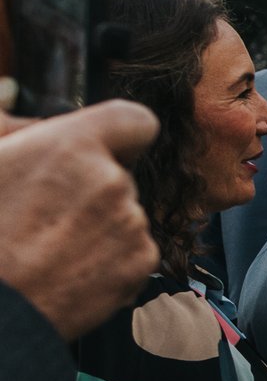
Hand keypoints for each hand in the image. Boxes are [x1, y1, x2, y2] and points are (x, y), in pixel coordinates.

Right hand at [0, 102, 161, 339]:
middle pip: (120, 174)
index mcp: (71, 146)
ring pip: (125, 214)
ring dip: (97, 225)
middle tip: (43, 213)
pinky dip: (108, 259)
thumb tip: (25, 110)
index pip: (134, 120)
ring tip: (47, 247)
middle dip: (91, 188)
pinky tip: (67, 270)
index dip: (120, 134)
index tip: (102, 149)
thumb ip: (9, 128)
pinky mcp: (141, 263)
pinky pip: (132, 250)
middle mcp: (112, 181)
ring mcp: (131, 224)